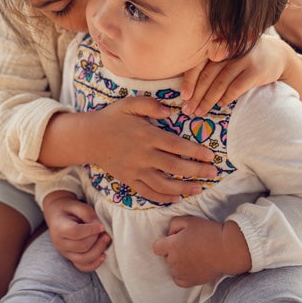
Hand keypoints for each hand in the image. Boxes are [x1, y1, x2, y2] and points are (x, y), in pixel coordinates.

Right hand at [43, 191, 109, 271]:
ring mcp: (65, 253)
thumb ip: (88, 214)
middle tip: (104, 231)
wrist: (56, 214)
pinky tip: (103, 255)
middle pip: (82, 246)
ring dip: (98, 250)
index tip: (101, 226)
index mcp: (59, 228)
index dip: (91, 230)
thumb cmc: (68, 209)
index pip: (76, 233)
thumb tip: (99, 228)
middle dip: (96, 239)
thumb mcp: (77, 205)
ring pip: (84, 259)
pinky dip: (94, 264)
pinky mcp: (70, 258)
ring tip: (105, 240)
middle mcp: (60, 243)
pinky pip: (83, 267)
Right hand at [84, 97, 217, 203]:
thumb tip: (170, 111)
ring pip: (163, 183)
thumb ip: (150, 105)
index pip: (177, 146)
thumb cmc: (111, 118)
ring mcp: (136, 170)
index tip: (211, 156)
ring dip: (183, 188)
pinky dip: (162, 197)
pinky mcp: (128, 179)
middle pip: (175, 167)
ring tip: (198, 189)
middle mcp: (143, 155)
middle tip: (213, 173)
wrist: (88, 138)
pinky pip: (147, 192)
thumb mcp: (129, 104)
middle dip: (197, 171)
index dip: (196, 152)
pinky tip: (174, 198)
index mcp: (147, 135)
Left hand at [152, 216, 250, 287]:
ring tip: (192, 257)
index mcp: (172, 246)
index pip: (156, 248)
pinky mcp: (191, 282)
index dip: (164, 243)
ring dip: (178, 263)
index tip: (173, 240)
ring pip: (172, 269)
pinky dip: (182, 275)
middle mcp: (174, 261)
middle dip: (173, 251)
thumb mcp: (189, 220)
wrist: (228, 249)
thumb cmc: (209, 232)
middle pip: (166, 257)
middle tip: (188, 246)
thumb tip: (169, 234)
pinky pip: (179, 280)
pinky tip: (190, 267)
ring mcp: (182, 273)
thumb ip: (173, 225)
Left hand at [181, 35, 291, 115]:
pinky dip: (227, 97)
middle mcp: (228, 51)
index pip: (198, 64)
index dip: (189, 81)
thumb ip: (209, 65)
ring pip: (220, 83)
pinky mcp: (256, 70)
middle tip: (188, 110)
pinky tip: (221, 105)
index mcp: (217, 46)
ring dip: (208, 100)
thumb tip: (186, 90)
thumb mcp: (226, 56)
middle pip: (207, 76)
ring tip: (200, 112)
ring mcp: (243, 59)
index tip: (183, 97)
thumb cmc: (242, 59)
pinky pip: (237, 87)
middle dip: (196, 96)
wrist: (277, 54)